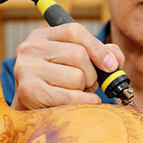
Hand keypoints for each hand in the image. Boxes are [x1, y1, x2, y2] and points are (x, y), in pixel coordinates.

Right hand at [10, 23, 124, 109]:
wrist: (30, 110)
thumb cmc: (57, 84)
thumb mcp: (74, 63)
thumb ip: (98, 54)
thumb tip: (116, 59)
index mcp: (40, 36)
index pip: (75, 31)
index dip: (98, 48)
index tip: (111, 65)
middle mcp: (30, 48)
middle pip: (79, 55)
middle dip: (91, 74)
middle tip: (86, 84)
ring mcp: (26, 69)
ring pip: (77, 77)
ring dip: (84, 90)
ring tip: (74, 93)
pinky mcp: (29, 91)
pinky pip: (72, 97)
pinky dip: (84, 102)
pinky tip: (78, 104)